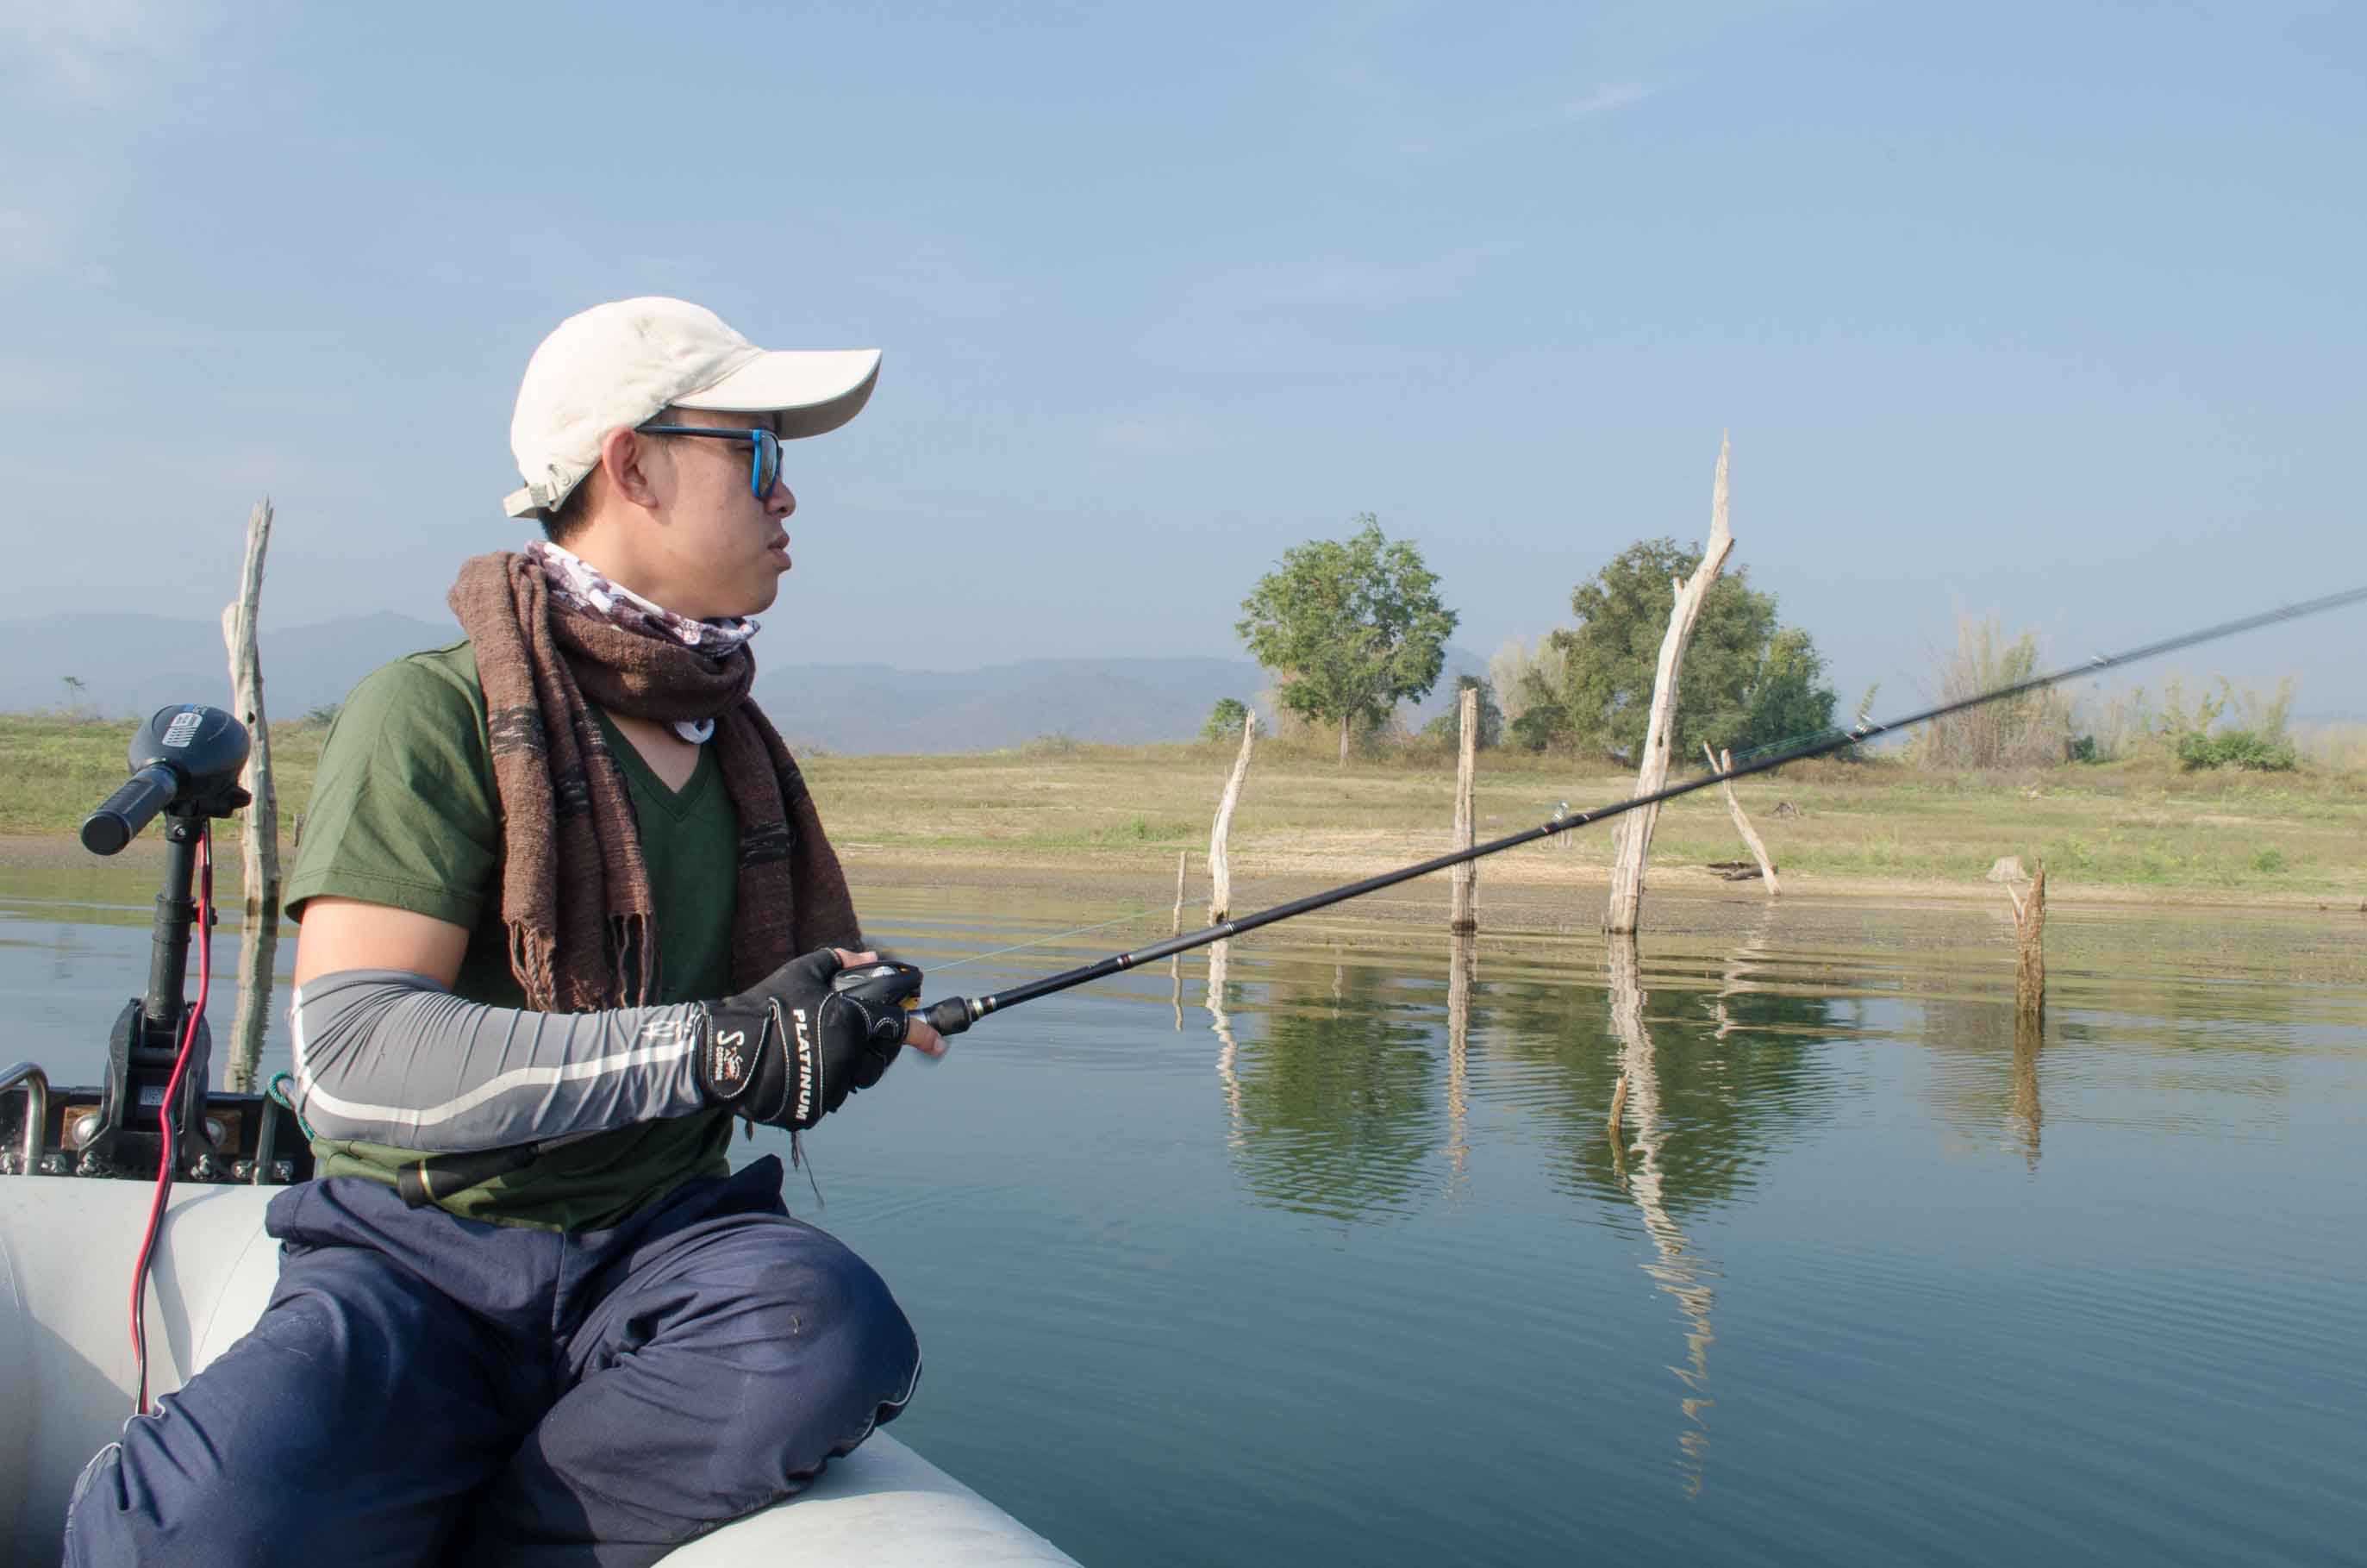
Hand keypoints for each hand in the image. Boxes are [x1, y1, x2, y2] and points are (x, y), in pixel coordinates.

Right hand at [695, 948, 935, 1128]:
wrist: (725, 1050)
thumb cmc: (764, 1006)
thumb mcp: (801, 972)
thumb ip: (839, 961)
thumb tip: (869, 956)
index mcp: (852, 1022)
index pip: (900, 1029)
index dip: (924, 1035)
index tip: (939, 1045)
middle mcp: (849, 1057)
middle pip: (877, 1061)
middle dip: (870, 1051)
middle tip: (846, 1040)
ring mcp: (832, 1087)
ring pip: (851, 1081)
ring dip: (842, 1069)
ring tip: (812, 1053)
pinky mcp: (814, 1110)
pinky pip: (826, 1099)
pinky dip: (817, 1087)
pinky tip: (795, 1072)